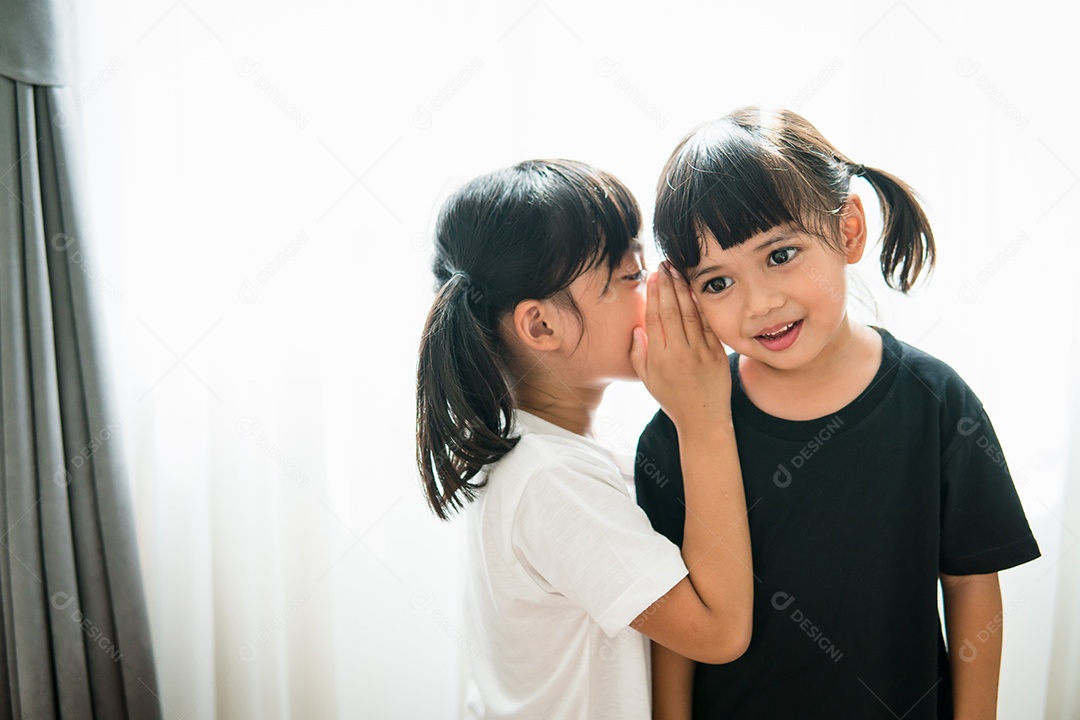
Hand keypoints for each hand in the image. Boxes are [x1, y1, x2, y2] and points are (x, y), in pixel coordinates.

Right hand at [630, 261, 731, 430]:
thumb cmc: (672, 398)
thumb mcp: (647, 380)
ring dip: (683, 289)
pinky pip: (707, 324)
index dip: (653, 295)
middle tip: (664, 265)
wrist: (703, 418)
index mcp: (659, 358)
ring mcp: (699, 352)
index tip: (653, 277)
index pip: (654, 318)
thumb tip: (637, 328)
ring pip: (689, 313)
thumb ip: (638, 354)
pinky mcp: (716, 353)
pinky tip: (695, 290)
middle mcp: (678, 353)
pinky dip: (700, 306)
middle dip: (667, 285)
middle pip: (671, 311)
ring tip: (678, 271)